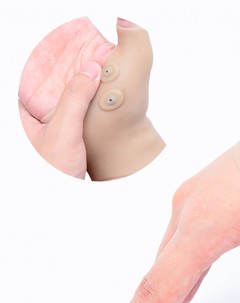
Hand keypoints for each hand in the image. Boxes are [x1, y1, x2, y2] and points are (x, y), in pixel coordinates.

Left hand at [18, 17, 112, 177]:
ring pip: (64, 100)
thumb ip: (76, 98)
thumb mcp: (65, 130)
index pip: (33, 75)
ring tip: (97, 75)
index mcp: (25, 112)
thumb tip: (91, 69)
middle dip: (70, 72)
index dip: (49, 59)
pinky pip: (75, 114)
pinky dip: (87, 105)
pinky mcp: (65, 139)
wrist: (62, 203)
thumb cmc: (54, 170)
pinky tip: (99, 103)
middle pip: (51, 86)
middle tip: (90, 59)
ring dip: (81, 89)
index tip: (70, 46)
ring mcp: (50, 129)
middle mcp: (35, 118)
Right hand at [92, 150, 239, 302]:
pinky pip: (189, 230)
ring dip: (162, 289)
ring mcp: (205, 187)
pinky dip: (182, 262)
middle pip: (159, 272)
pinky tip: (188, 273)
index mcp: (207, 222)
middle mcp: (195, 202)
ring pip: (173, 250)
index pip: (159, 290)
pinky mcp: (221, 181)